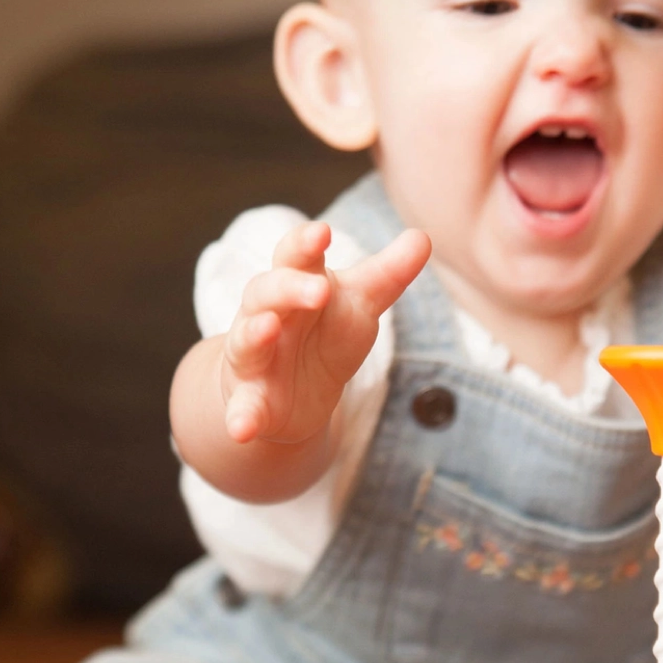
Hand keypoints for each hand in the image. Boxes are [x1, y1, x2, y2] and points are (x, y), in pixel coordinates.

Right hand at [219, 219, 431, 446]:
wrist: (291, 395)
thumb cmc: (322, 334)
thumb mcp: (359, 305)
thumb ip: (388, 274)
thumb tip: (422, 238)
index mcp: (294, 283)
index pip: (294, 255)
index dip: (305, 244)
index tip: (324, 233)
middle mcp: (266, 314)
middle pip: (267, 292)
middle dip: (290, 287)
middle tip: (321, 289)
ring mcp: (254, 358)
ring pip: (246, 342)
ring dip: (254, 334)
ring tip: (268, 329)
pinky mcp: (251, 401)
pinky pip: (242, 408)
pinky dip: (239, 417)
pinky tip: (241, 429)